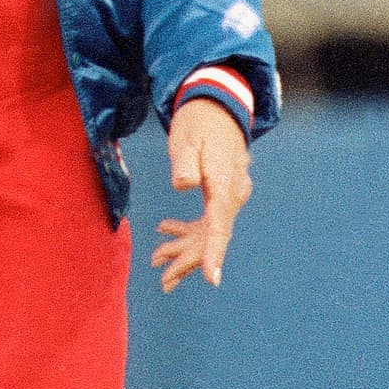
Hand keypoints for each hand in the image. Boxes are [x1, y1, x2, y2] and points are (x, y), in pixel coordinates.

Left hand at [151, 98, 252, 294]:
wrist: (216, 106)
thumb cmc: (199, 121)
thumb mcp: (187, 138)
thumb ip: (185, 163)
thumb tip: (182, 185)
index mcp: (225, 183)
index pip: (220, 224)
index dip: (214, 252)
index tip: (211, 277)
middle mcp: (232, 194)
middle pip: (213, 235)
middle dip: (189, 260)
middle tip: (164, 283)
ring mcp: (229, 195)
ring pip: (208, 230)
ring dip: (184, 247)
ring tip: (155, 261)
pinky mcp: (221, 192)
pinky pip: (207, 219)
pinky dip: (186, 229)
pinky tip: (163, 230)